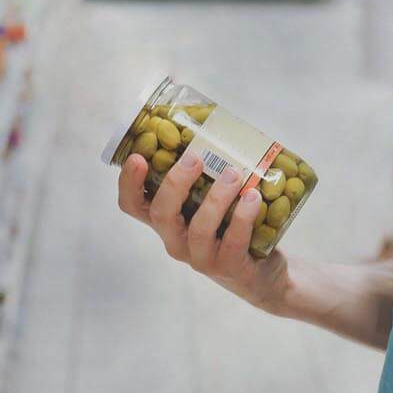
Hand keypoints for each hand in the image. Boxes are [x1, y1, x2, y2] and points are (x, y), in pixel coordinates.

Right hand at [118, 152, 290, 312]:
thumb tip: (214, 120)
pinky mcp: (229, 267)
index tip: (137, 158)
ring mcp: (200, 257)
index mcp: (167, 221)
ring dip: (216, 198)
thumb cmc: (232, 226)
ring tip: (233, 174)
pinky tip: (254, 197)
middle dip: (175, 184)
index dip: (128, 183)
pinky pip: (233, 241)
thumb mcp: (211, 201)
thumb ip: (206, 172)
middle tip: (195, 158)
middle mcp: (176, 240)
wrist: (263, 272)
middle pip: (160, 215)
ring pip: (199, 229)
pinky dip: (243, 217)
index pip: (132, 205)